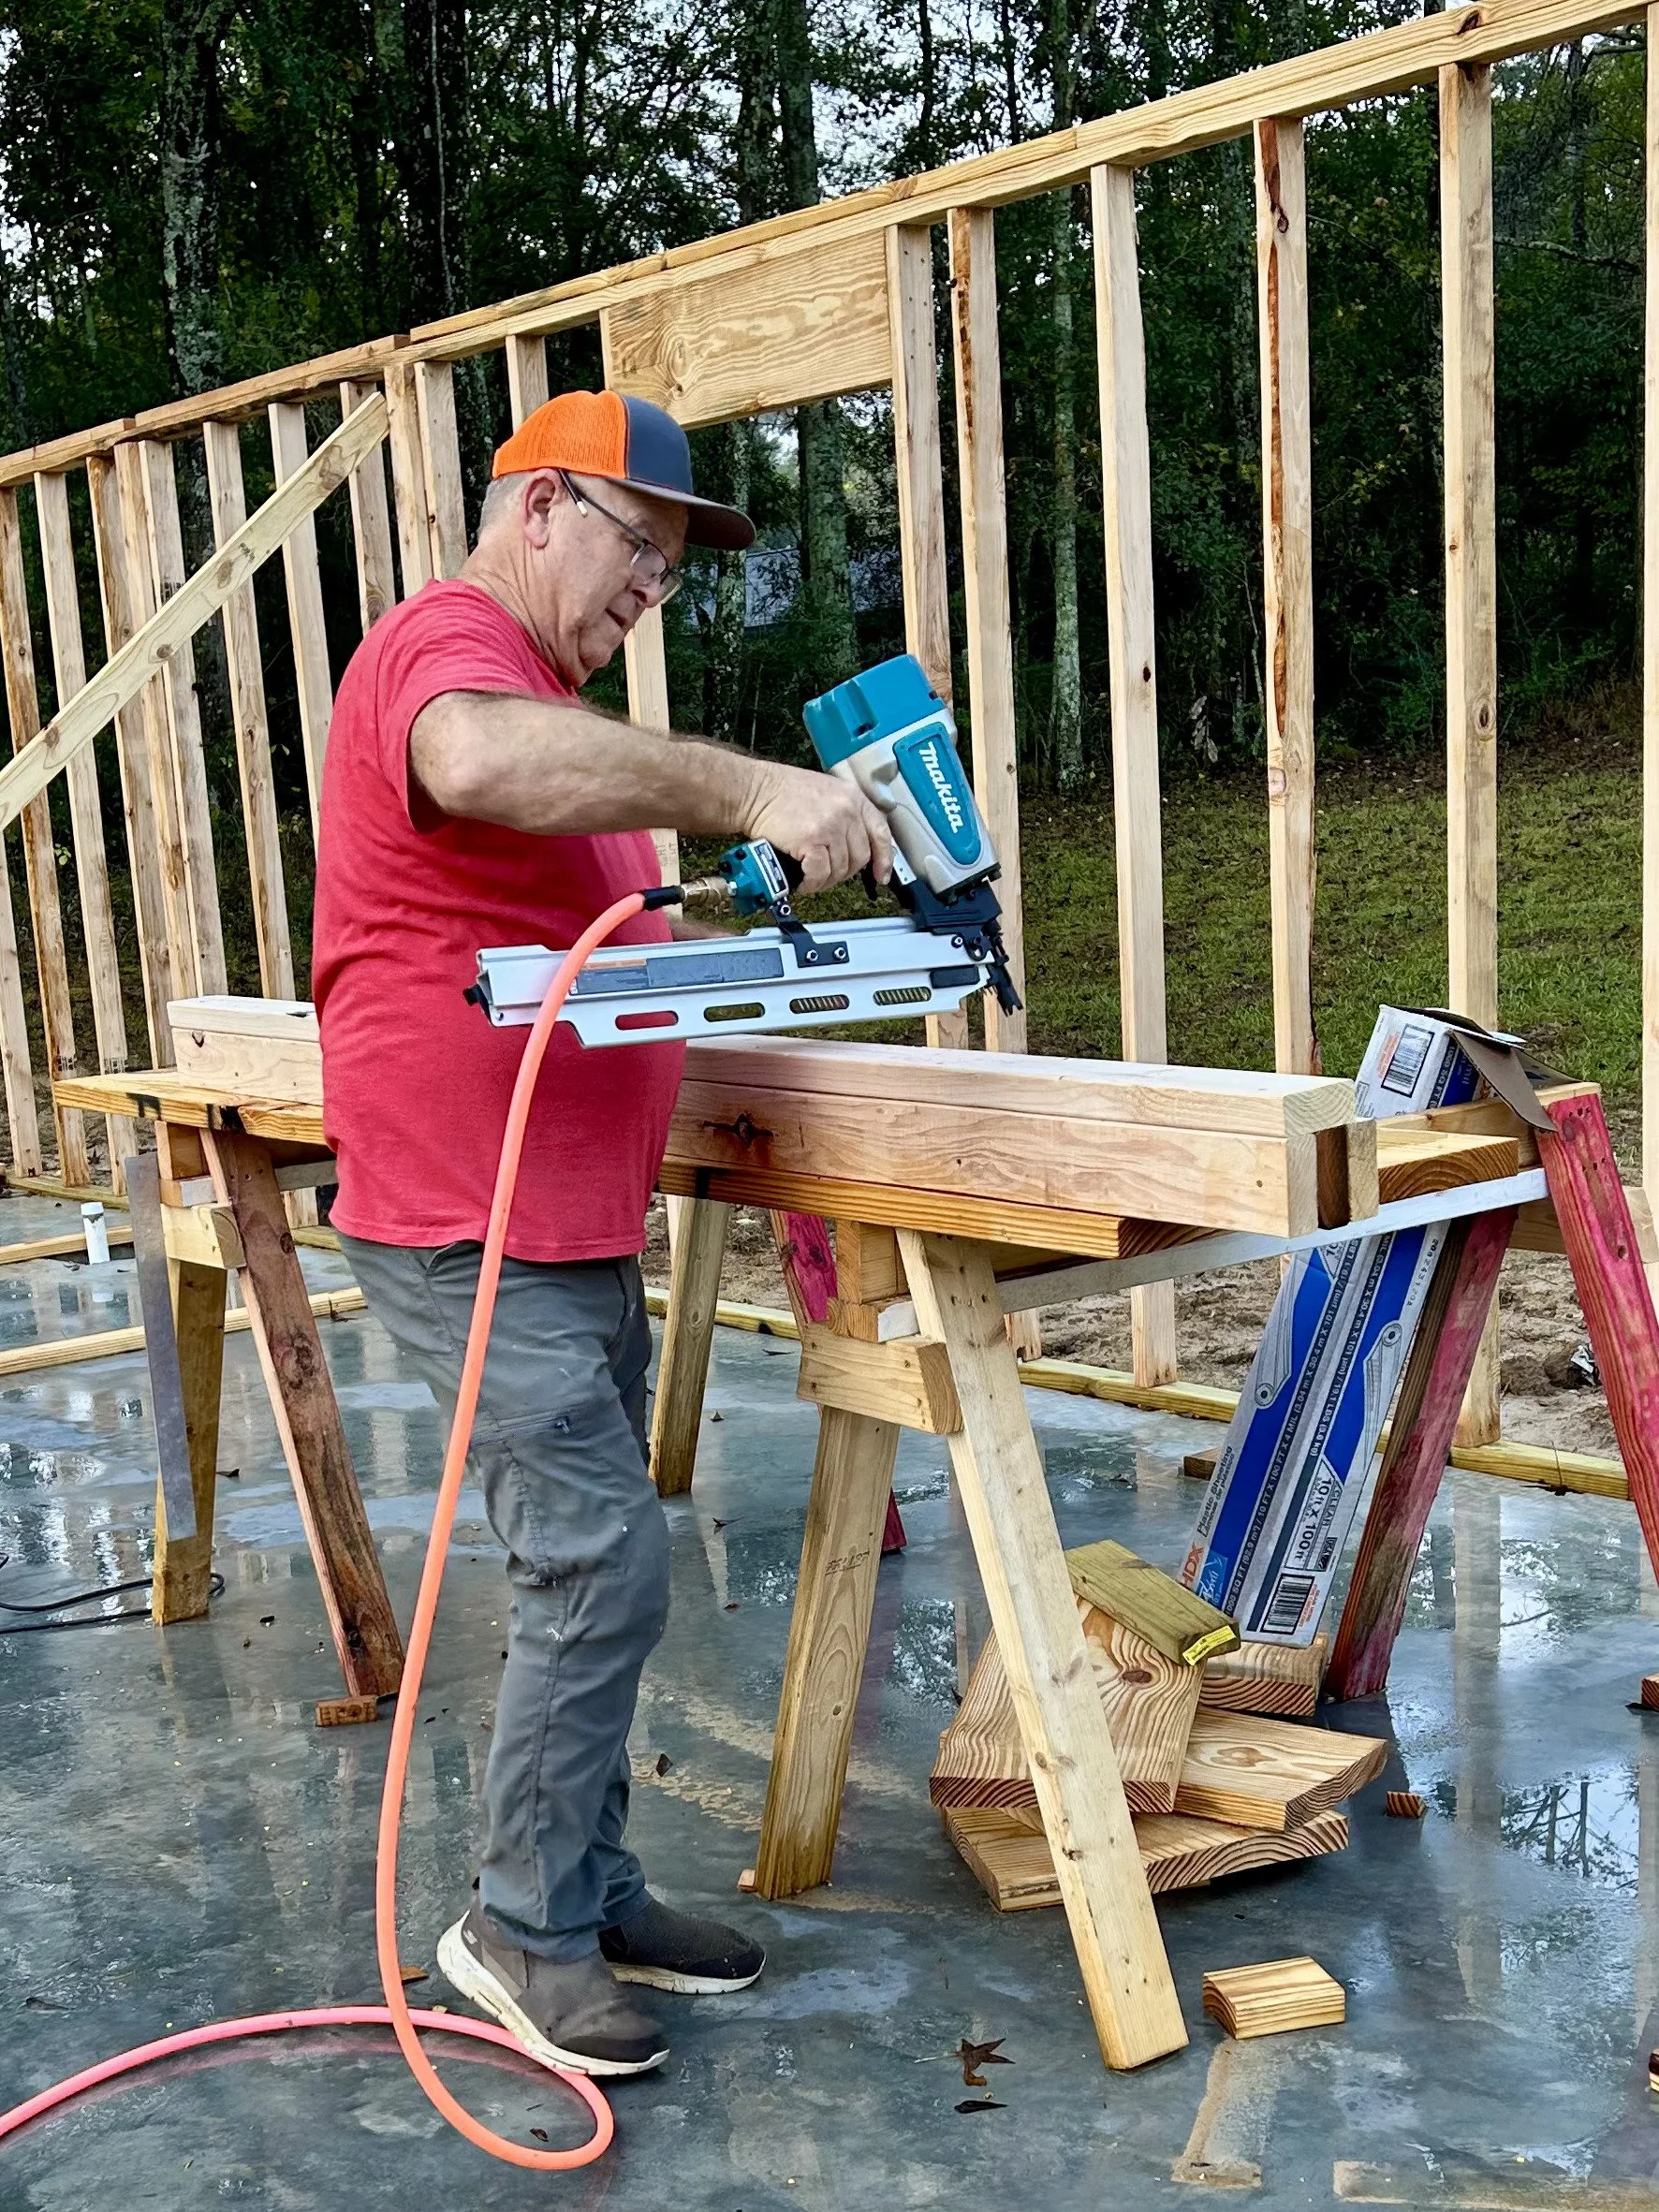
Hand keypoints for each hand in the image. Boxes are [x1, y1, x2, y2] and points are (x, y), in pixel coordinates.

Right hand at [746, 763, 892, 894]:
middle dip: (843, 872)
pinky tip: (802, 880)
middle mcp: (846, 811)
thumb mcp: (824, 793)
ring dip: (824, 879)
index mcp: (852, 798)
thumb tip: (852, 847)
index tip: (880, 875)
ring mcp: (831, 825)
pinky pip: (819, 874)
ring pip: (839, 870)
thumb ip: (844, 815)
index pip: (880, 832)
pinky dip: (810, 883)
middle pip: (859, 857)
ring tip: (809, 876)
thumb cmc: (781, 792)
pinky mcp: (812, 840)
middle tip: (825, 872)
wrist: (754, 790)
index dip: (883, 859)